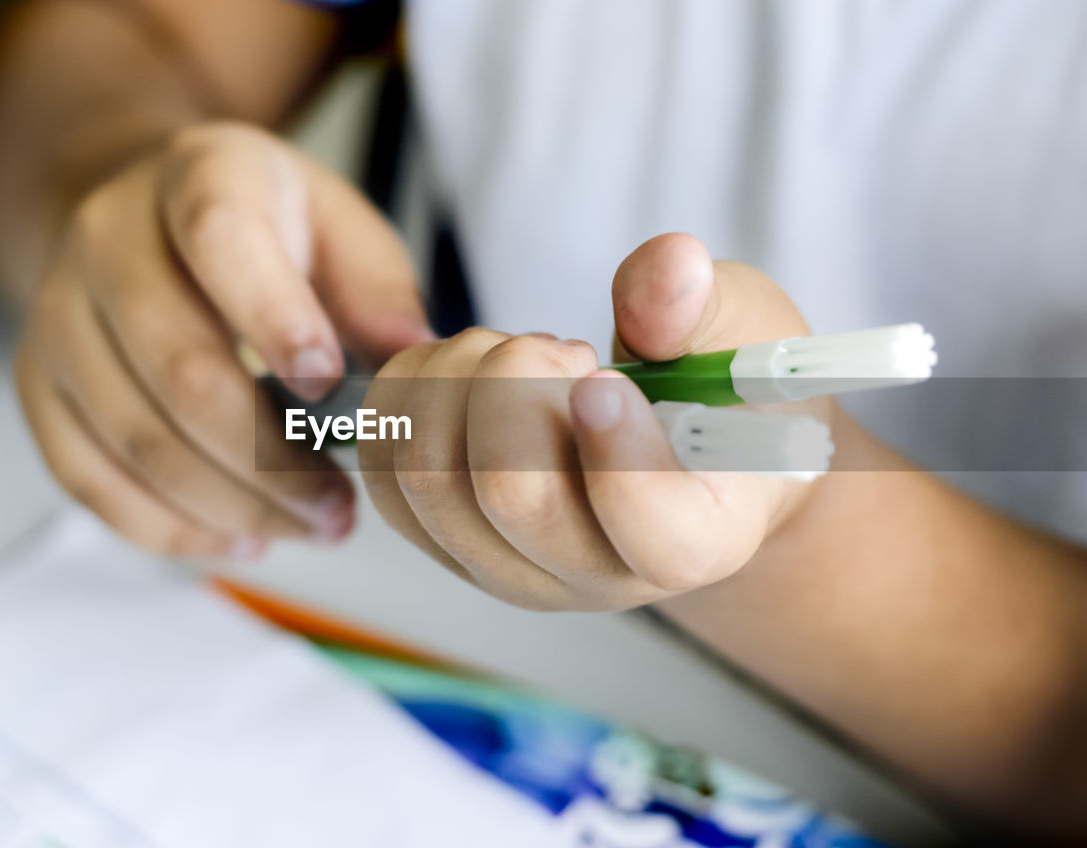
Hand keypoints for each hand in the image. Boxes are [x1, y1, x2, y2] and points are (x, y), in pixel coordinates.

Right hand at [14, 122, 432, 559]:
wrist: (144, 220)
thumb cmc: (262, 232)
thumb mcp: (338, 226)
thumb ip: (378, 289)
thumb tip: (414, 364)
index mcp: (196, 174)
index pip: (220, 238)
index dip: (275, 318)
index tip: (331, 388)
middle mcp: (106, 238)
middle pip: (177, 364)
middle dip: (270, 456)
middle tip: (339, 506)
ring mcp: (59, 315)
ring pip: (134, 436)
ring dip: (232, 506)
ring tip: (310, 527)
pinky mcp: (37, 384)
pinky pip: (89, 479)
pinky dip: (172, 527)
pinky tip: (241, 536)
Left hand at [359, 233, 827, 610]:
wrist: (675, 451)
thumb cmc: (720, 397)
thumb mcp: (743, 337)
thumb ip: (704, 307)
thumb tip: (666, 268)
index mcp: (697, 540)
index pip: (652, 532)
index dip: (617, 450)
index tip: (598, 376)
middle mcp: (595, 578)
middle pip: (511, 494)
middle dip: (517, 383)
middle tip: (563, 352)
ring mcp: (509, 567)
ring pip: (429, 477)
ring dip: (458, 378)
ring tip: (519, 359)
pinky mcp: (442, 540)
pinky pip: (383, 468)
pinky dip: (407, 391)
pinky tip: (462, 368)